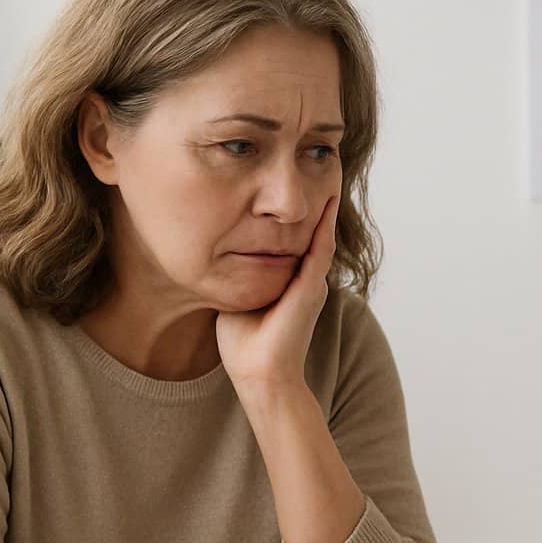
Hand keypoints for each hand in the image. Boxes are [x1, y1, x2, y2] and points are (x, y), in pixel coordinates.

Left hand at [217, 195, 337, 393]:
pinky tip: (327, 202)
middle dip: (315, 202)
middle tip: (316, 168)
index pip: (295, 239)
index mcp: (290, 282)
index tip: (293, 186)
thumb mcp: (238, 296)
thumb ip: (235, 274)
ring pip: (320, 236)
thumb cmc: (244, 344)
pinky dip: (324, 225)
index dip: (296, 213)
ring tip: (328, 176)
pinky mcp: (310, 289)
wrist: (259, 374)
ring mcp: (311, 284)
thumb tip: (213, 251)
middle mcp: (306, 280)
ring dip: (325, 207)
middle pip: (311, 232)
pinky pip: (320, 250)